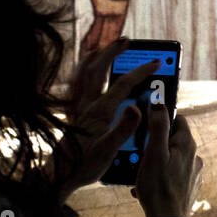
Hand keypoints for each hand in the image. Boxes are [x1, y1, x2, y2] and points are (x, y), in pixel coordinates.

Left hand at [55, 38, 158, 199]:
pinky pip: (78, 84)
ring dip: (96, 57)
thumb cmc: (84, 166)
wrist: (59, 175)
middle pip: (97, 69)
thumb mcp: (108, 151)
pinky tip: (89, 71)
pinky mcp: (75, 114)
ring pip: (84, 73)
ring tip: (106, 47)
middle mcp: (87, 105)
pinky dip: (84, 71)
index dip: (142, 71)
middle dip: (113, 52)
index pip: (123, 84)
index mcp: (99, 111)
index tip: (157, 62)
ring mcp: (78, 108)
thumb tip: (137, 108)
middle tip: (127, 41)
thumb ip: (123, 128)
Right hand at [134, 104, 202, 216]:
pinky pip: (172, 175)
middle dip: (156, 143)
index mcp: (188, 145)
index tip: (148, 124)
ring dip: (155, 163)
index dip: (163, 119)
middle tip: (140, 153)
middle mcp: (195, 157)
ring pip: (171, 158)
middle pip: (174, 140)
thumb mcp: (153, 152)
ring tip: (141, 174)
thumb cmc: (157, 186)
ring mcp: (194, 173)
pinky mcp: (189, 187)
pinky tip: (146, 188)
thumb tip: (160, 104)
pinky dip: (159, 177)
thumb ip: (158, 127)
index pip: (179, 119)